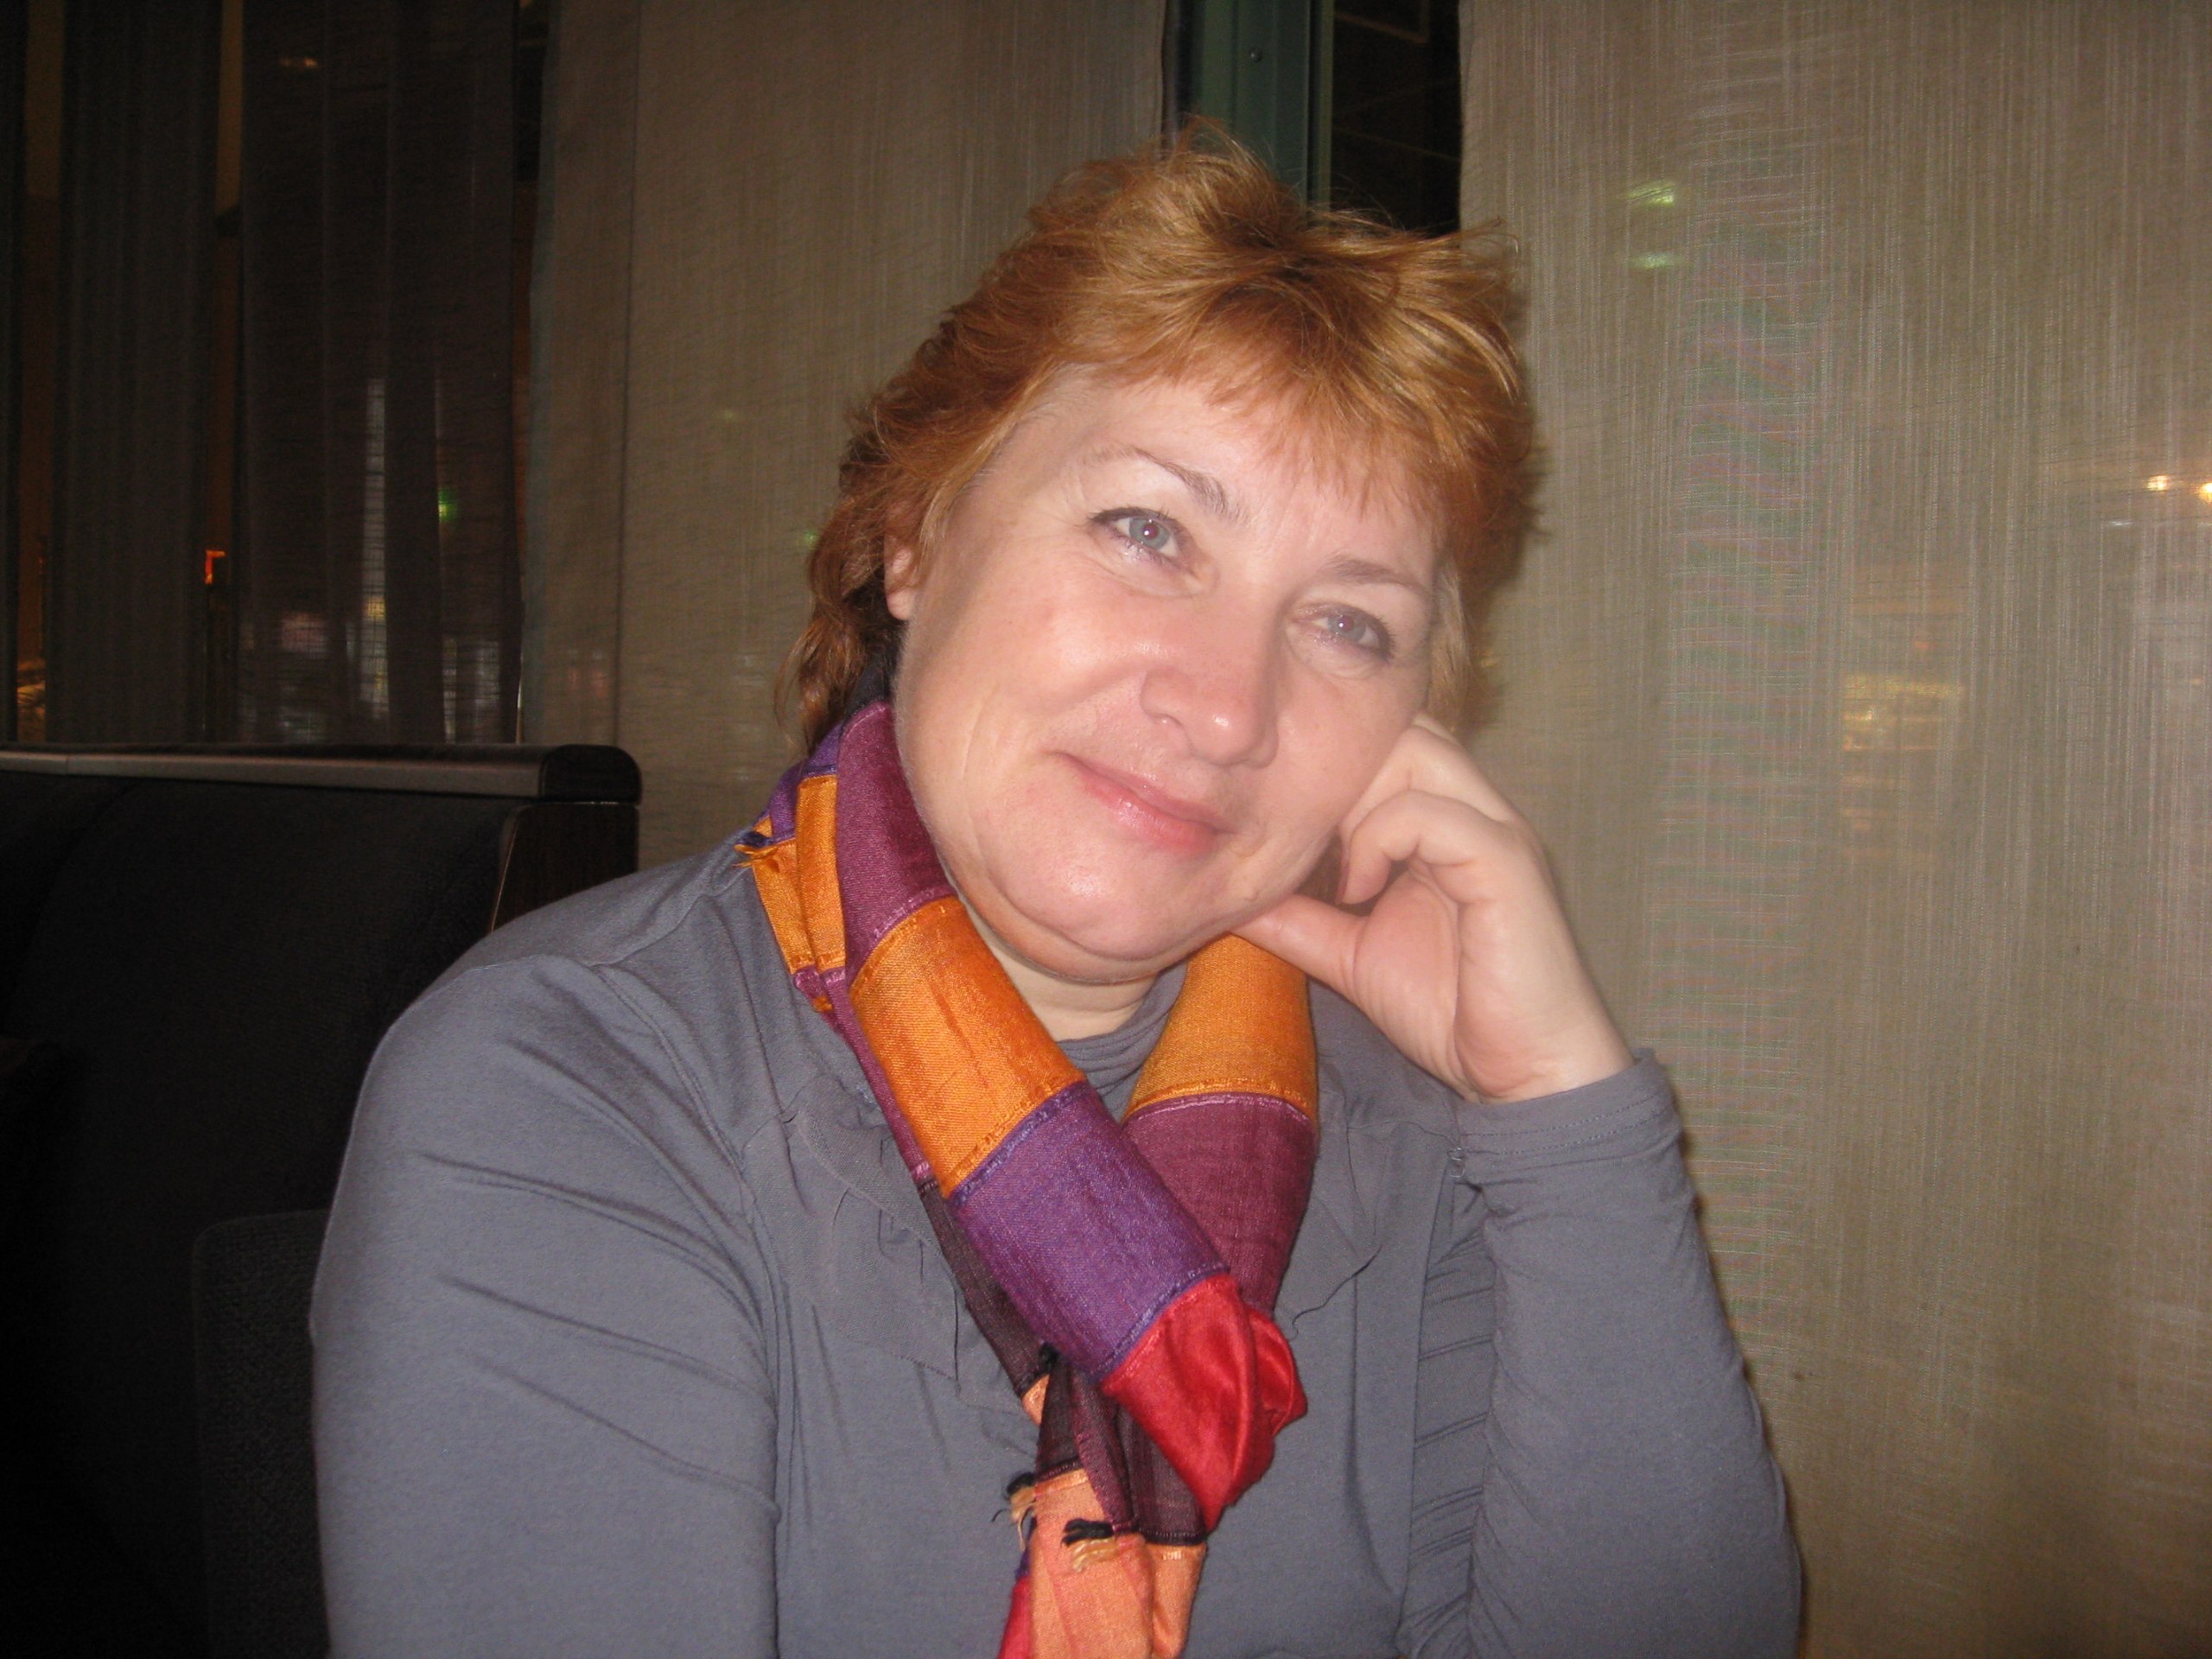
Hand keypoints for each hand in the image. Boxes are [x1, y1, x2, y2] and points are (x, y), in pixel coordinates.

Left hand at [1236, 716, 1631, 1102]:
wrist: (1524, 1074)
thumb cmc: (1450, 1011)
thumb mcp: (1348, 955)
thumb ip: (1297, 918)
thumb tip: (1227, 895)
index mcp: (1445, 819)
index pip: (1385, 738)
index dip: (1327, 767)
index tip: (1285, 826)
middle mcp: (1476, 808)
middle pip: (1399, 724)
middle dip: (1339, 770)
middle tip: (1307, 838)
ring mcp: (1496, 829)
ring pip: (1415, 749)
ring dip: (1356, 799)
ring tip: (1339, 869)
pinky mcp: (1506, 862)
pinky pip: (1431, 812)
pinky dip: (1379, 839)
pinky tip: (1360, 891)